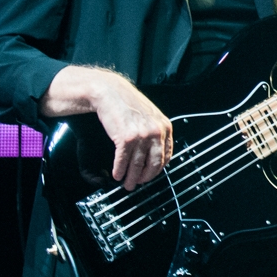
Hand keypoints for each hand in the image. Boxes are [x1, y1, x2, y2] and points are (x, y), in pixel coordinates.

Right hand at [91, 76, 173, 190]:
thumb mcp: (150, 115)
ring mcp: (142, 135)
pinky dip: (119, 170)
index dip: (157, 169)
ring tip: (127, 184)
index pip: (166, 156)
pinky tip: (117, 175)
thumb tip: (155, 152)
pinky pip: (123, 161)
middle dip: (145, 178)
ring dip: (131, 178)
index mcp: (165, 127)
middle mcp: (156, 132)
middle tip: (138, 183)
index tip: (150, 174)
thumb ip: (156, 131)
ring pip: (138, 165)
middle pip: (154, 164)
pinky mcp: (126, 138)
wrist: (110, 93)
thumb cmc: (128, 103)